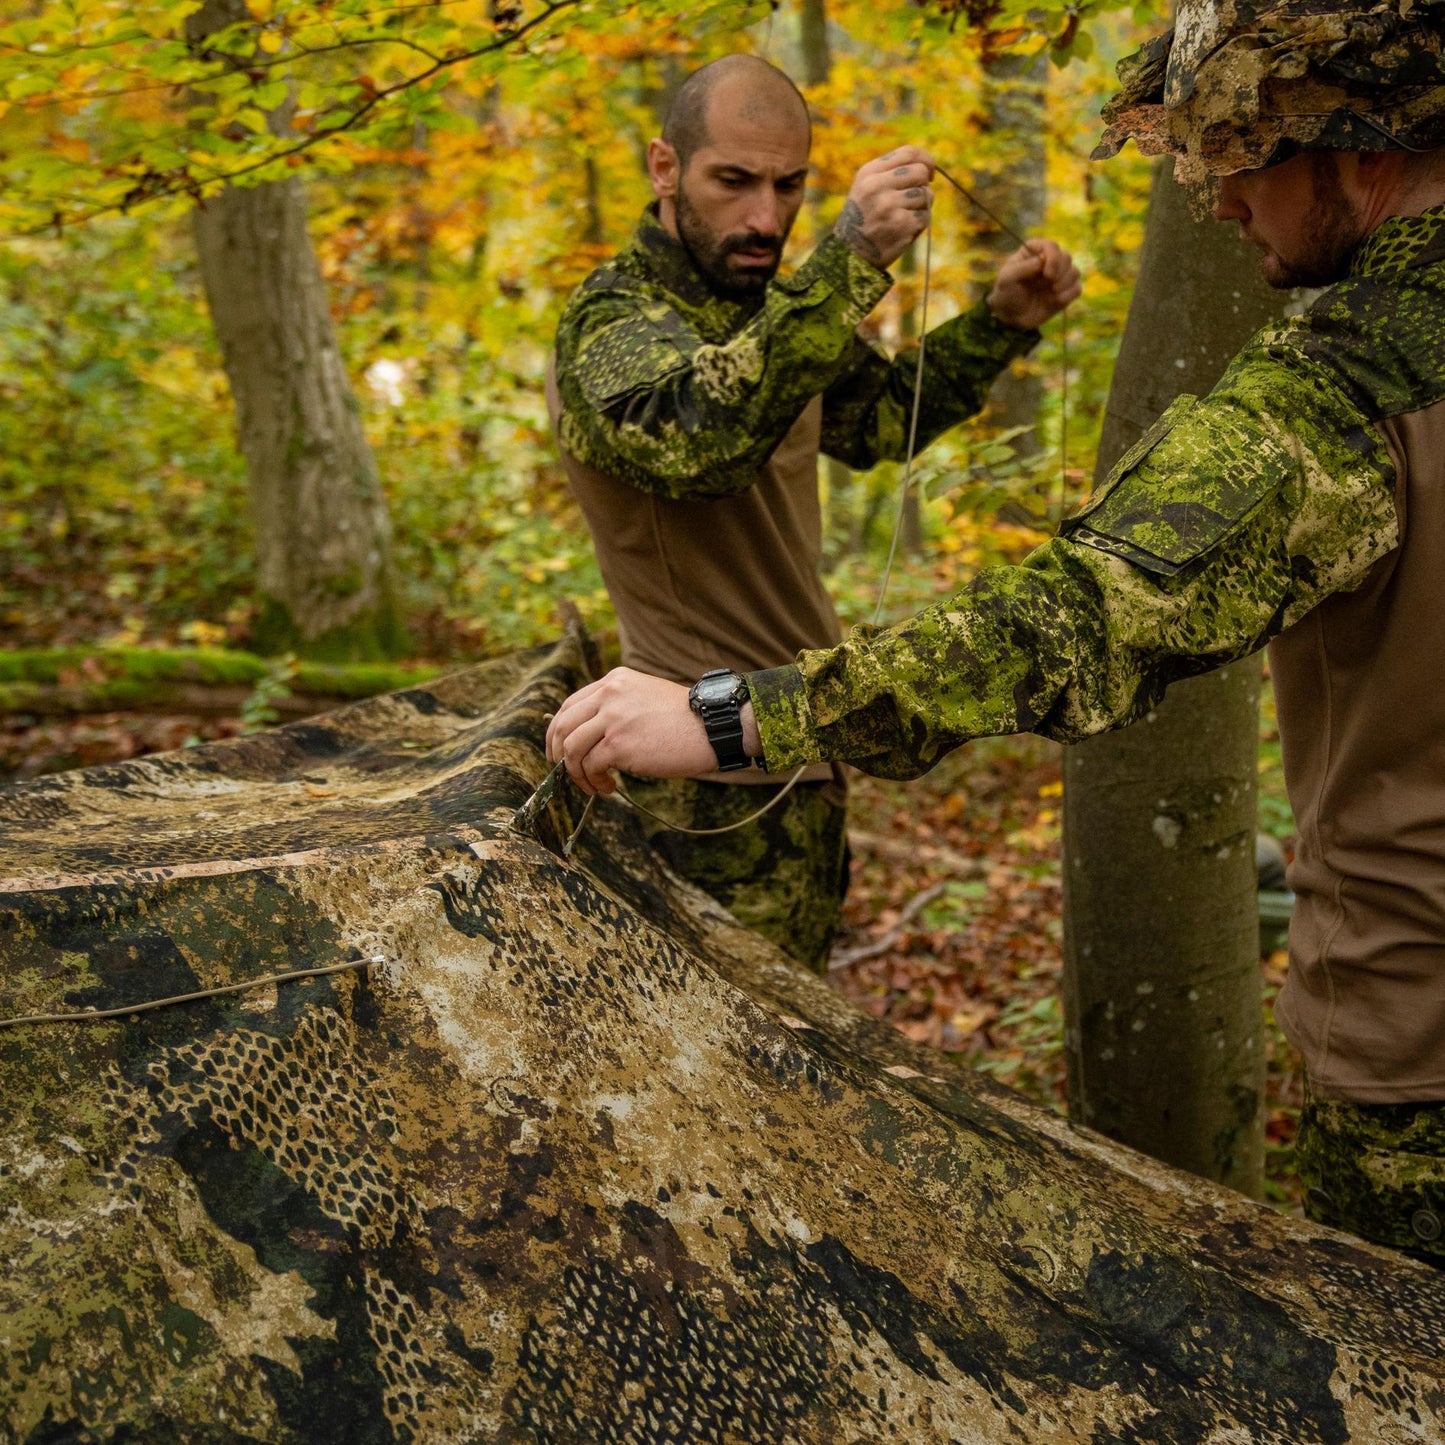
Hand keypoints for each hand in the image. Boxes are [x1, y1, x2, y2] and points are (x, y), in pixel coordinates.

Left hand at [545, 667, 717, 795]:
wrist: (712, 727)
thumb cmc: (686, 719)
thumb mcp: (646, 696)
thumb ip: (618, 706)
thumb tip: (592, 735)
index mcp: (615, 681)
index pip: (570, 704)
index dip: (557, 731)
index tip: (558, 750)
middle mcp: (609, 695)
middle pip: (563, 726)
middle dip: (558, 753)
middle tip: (565, 771)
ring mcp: (612, 719)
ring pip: (571, 749)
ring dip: (577, 774)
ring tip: (595, 786)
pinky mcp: (619, 744)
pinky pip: (590, 766)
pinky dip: (594, 782)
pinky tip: (610, 788)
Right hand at [833, 145, 934, 270]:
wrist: (850, 256)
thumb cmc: (864, 219)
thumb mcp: (867, 188)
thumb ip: (891, 172)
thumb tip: (926, 166)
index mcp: (869, 173)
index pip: (908, 153)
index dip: (926, 159)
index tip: (929, 172)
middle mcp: (877, 186)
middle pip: (920, 172)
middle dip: (923, 185)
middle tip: (914, 199)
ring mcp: (890, 206)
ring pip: (926, 195)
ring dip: (921, 207)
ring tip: (903, 218)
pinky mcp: (901, 225)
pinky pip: (925, 216)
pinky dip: (919, 224)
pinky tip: (904, 230)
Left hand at [986, 239, 1081, 330]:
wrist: (1010, 316)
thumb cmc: (1006, 293)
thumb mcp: (1006, 280)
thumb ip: (1021, 268)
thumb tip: (1042, 260)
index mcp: (1034, 251)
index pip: (1051, 246)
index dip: (1053, 258)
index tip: (1048, 274)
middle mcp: (1049, 261)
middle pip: (1066, 257)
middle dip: (1059, 272)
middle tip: (1047, 285)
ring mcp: (1058, 276)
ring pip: (1075, 272)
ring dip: (1065, 283)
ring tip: (1051, 292)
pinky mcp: (1064, 292)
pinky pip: (1077, 289)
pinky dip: (1069, 295)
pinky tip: (1055, 300)